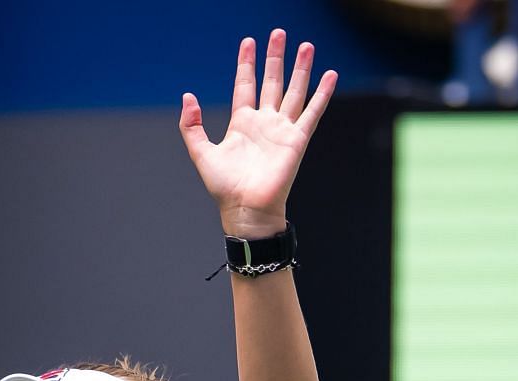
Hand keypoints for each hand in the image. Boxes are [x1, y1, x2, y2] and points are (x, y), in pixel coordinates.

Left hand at [179, 30, 337, 237]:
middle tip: (279, 33)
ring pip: (294, 91)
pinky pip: (312, 112)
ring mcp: (282, 130)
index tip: (249, 42)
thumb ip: (192, 125)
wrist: (246, 209)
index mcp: (242, 123)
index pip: (246, 84)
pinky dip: (322, 94)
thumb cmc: (225, 188)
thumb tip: (187, 96)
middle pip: (272, 81)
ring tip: (306, 45)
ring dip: (300, 68)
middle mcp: (264, 123)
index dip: (247, 63)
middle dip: (275, 57)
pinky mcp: (297, 140)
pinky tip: (330, 75)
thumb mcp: (201, 153)